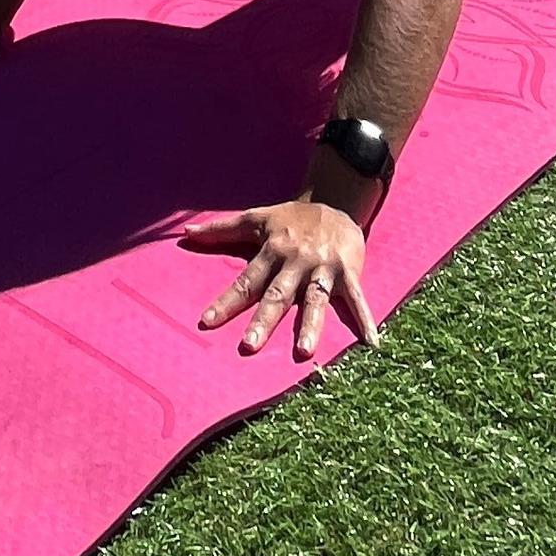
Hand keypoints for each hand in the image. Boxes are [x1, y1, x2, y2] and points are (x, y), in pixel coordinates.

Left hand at [180, 198, 378, 360]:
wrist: (336, 202)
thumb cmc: (292, 218)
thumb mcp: (257, 218)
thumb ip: (222, 229)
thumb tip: (184, 234)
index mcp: (272, 250)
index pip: (245, 281)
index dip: (226, 302)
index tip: (207, 322)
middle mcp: (296, 261)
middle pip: (277, 295)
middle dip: (263, 321)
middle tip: (249, 346)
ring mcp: (323, 268)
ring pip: (315, 300)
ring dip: (310, 326)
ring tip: (303, 353)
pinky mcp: (349, 272)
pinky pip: (357, 299)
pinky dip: (365, 319)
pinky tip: (371, 344)